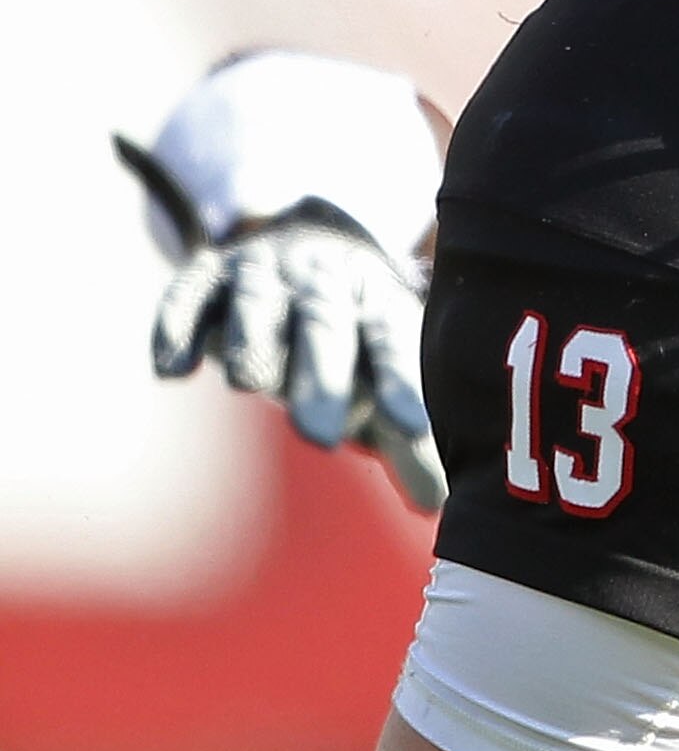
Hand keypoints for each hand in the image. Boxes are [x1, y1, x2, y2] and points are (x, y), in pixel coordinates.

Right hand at [150, 199, 443, 511]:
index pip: (393, 345)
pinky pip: (189, 294)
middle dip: (322, 377)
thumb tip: (435, 506)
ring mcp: (263, 276)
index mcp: (376, 308)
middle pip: (324, 326)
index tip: (409, 428)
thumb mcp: (384, 377)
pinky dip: (176, 326)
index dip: (401, 386)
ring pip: (258, 301)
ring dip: (252, 338)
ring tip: (248, 383)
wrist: (313, 244)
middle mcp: (322, 287)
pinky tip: (171, 371)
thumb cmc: (355, 337)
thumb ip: (407, 442)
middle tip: (319, 435)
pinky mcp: (207, 276)